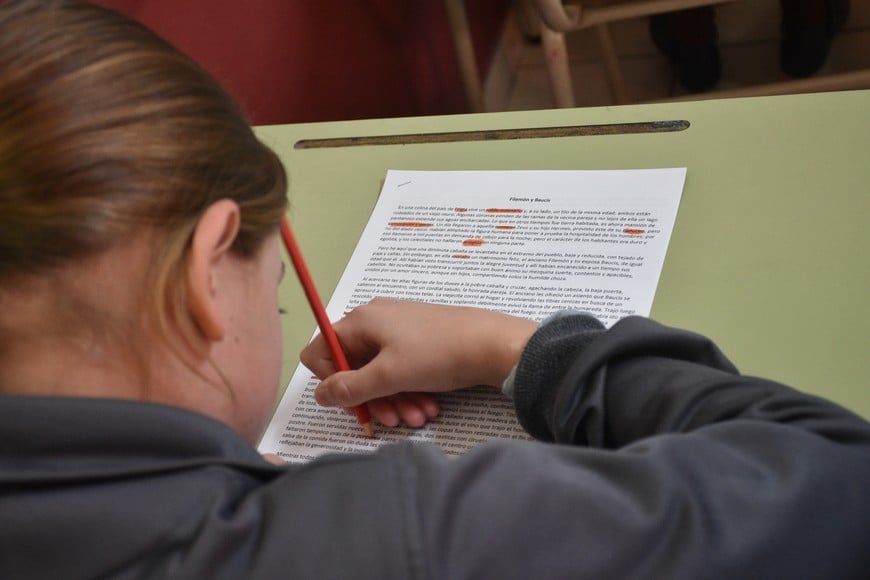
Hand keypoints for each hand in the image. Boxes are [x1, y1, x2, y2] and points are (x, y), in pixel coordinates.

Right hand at [300, 298, 537, 426]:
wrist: (494, 345)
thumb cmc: (438, 353)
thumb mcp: (388, 376)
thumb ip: (349, 388)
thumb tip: (319, 395)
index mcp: (361, 321)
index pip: (320, 351)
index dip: (330, 380)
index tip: (352, 401)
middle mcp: (376, 321)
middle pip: (352, 367)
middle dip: (371, 399)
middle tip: (389, 420)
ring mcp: (399, 330)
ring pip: (380, 374)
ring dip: (394, 400)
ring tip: (418, 417)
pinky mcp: (420, 341)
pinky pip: (401, 370)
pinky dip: (409, 391)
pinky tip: (428, 408)